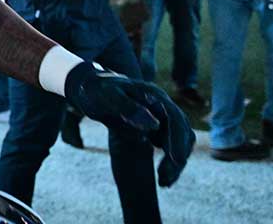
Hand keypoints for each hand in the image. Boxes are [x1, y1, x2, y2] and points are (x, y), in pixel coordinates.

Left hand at [64, 61, 194, 186]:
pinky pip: (170, 146)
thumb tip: (155, 125)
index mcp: (155, 96)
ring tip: (165, 182)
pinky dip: (170, 161)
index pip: (175, 119)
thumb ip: (129, 108)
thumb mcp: (108, 97)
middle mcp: (163, 107)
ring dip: (176, 163)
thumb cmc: (97, 91)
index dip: (177, 139)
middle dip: (178, 157)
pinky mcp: (157, 128)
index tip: (175, 159)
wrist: (90, 90)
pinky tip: (163, 177)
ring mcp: (162, 118)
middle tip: (166, 180)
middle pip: (182, 133)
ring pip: (179, 142)